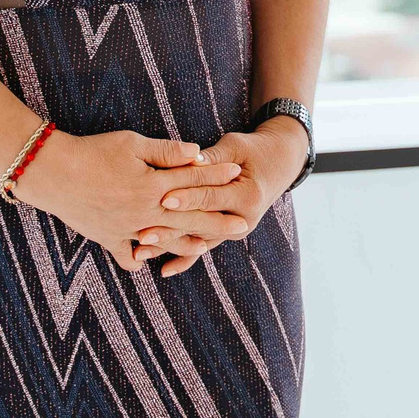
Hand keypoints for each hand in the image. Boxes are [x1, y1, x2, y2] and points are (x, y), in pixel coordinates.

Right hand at [9, 129, 245, 271]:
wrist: (52, 173)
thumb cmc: (93, 152)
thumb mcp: (132, 143)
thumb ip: (167, 152)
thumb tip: (198, 152)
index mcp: (153, 186)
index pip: (192, 179)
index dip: (216, 174)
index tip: (237, 173)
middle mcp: (144, 212)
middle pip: (188, 218)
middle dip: (217, 221)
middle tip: (242, 224)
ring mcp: (127, 228)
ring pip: (164, 241)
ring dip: (187, 245)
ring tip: (206, 247)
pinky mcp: (108, 237)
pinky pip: (127, 254)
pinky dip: (139, 258)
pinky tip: (150, 262)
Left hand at [133, 120, 310, 278]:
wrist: (278, 164)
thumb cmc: (253, 151)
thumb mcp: (236, 147)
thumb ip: (212, 158)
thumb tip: (191, 159)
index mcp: (248, 195)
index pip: (211, 198)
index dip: (187, 199)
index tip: (163, 199)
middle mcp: (244, 218)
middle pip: (200, 224)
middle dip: (169, 230)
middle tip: (142, 235)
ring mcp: (236, 229)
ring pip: (197, 238)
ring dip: (168, 246)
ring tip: (140, 251)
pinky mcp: (227, 233)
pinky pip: (203, 246)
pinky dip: (184, 258)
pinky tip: (164, 270)